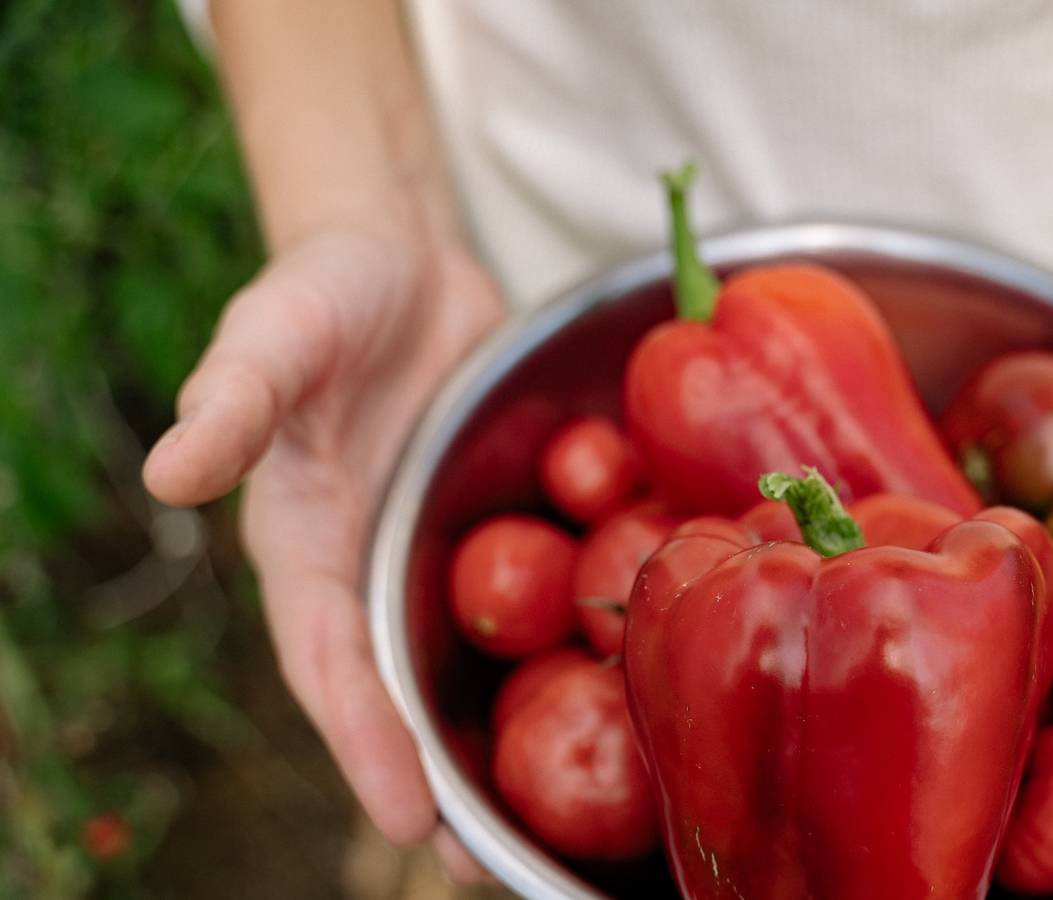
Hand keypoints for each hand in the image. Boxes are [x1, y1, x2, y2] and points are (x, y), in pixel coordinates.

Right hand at [143, 224, 503, 880]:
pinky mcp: (489, 526)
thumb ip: (232, 399)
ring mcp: (430, 553)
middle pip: (397, 694)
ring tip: (547, 829)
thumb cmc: (325, 288)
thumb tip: (170, 471)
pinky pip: (524, 599)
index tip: (406, 820)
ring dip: (495, 745)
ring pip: (460, 665)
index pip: (329, 662)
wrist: (401, 255)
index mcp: (304, 543)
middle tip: (485, 867)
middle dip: (434, 783)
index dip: (363, 742)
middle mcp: (366, 568)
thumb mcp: (275, 332)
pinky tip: (609, 697)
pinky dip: (551, 654)